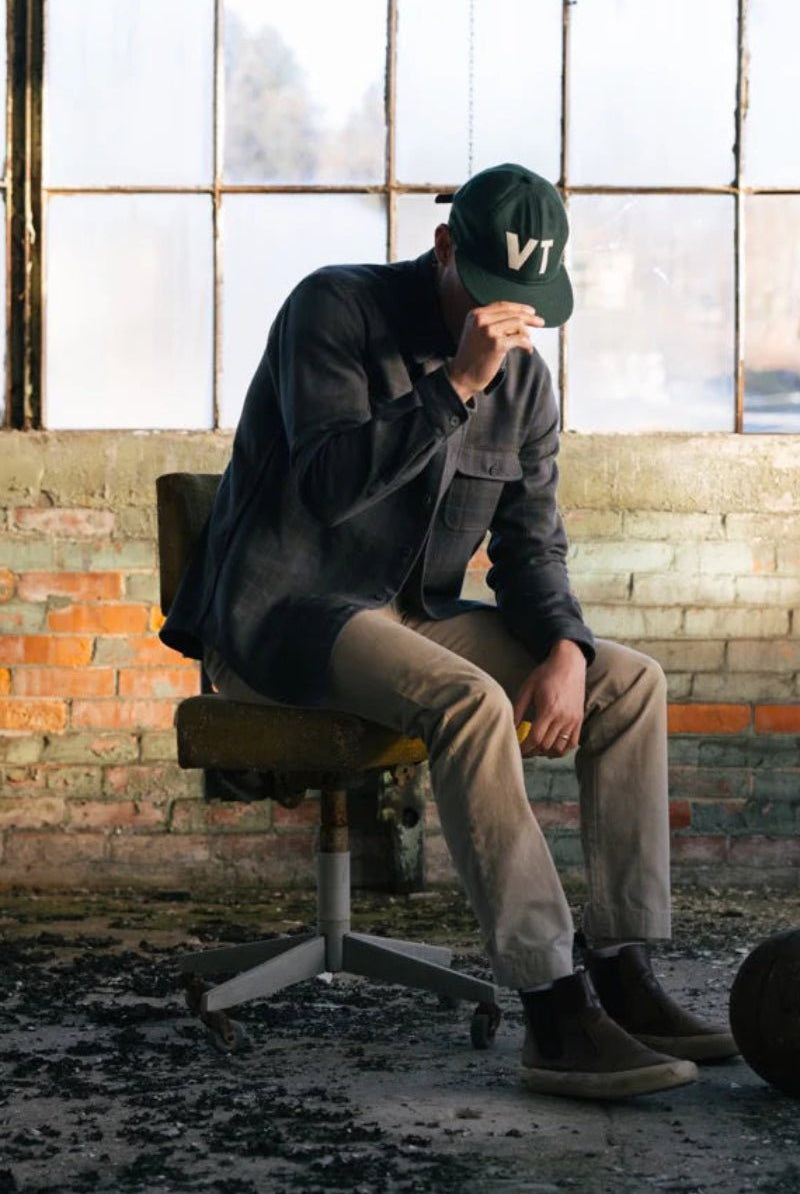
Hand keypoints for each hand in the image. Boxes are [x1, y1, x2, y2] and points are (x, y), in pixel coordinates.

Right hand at [446, 302, 544, 402]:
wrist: (463, 376)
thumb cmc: (473, 357)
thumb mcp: (477, 333)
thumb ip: (492, 322)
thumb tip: (520, 318)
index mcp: (476, 314)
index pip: (502, 306)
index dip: (519, 307)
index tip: (531, 312)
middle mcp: (481, 320)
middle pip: (512, 313)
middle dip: (529, 318)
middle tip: (541, 322)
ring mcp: (489, 331)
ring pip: (518, 324)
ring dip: (527, 334)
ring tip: (528, 343)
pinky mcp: (497, 344)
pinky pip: (520, 339)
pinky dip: (527, 345)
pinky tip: (528, 350)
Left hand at [513, 639, 586, 758]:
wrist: (569, 664)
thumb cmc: (545, 674)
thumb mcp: (527, 689)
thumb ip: (518, 710)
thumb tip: (510, 728)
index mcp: (548, 709)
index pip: (535, 738)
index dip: (524, 748)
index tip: (517, 749)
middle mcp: (563, 717)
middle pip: (546, 746)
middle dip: (533, 751)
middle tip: (524, 750)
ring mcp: (573, 720)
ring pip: (560, 748)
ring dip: (547, 753)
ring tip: (537, 749)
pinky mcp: (579, 720)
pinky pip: (573, 743)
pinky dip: (562, 750)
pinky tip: (552, 748)